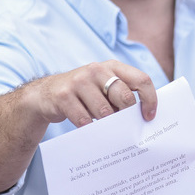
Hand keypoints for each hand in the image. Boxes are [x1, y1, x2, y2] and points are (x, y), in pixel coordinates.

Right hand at [27, 59, 156, 126]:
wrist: (44, 95)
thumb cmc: (84, 94)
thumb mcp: (104, 87)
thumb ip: (122, 94)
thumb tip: (143, 116)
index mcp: (113, 66)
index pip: (142, 79)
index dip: (150, 99)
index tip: (149, 116)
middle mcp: (97, 70)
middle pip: (124, 96)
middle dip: (125, 115)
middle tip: (121, 125)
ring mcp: (79, 81)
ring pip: (104, 111)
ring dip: (106, 123)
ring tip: (101, 124)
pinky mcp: (63, 95)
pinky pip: (84, 119)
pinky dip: (89, 127)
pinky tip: (87, 127)